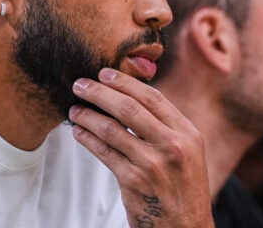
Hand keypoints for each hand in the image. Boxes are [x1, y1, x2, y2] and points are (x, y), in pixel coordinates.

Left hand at [69, 68, 214, 227]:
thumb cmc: (184, 189)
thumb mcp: (188, 153)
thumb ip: (166, 127)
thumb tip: (132, 98)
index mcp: (187, 134)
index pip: (153, 98)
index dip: (125, 82)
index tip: (105, 73)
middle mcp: (171, 145)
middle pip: (129, 108)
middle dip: (99, 92)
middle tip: (79, 84)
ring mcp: (151, 164)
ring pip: (111, 128)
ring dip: (87, 115)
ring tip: (74, 108)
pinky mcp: (132, 182)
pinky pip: (103, 152)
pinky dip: (87, 138)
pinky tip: (78, 132)